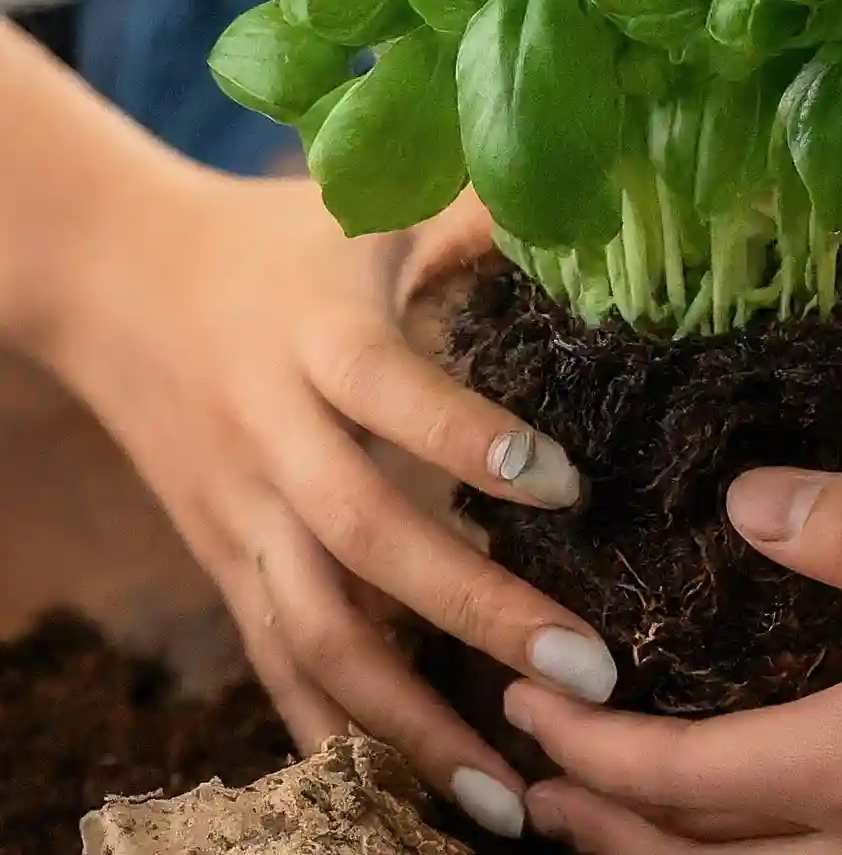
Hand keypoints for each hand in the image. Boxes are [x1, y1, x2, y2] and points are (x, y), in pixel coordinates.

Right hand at [23, 165, 614, 838]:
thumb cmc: (267, 238)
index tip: (569, 485)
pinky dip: (334, 732)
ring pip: (315, 632)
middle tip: (586, 671)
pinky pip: (274, 662)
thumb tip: (583, 190)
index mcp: (317, 338)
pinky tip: (403, 800)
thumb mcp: (361, 202)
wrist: (113, 279)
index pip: (393, 396)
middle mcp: (275, 437)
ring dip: (407, 720)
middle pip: (365, 540)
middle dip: (475, 612)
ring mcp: (240, 513)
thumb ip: (470, 208)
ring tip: (509, 796)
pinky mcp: (222, 561)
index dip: (474, 444)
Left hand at [502, 469, 841, 853]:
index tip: (526, 701)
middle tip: (524, 769)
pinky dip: (757, 849)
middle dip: (605, 817)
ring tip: (600, 815)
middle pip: (716, 854)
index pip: (701, 779)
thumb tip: (746, 504)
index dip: (600, 750)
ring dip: (669, 851)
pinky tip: (766, 811)